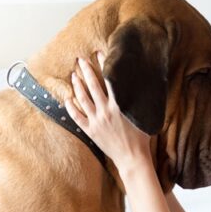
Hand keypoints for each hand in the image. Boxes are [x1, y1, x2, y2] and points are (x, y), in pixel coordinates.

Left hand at [66, 52, 151, 172]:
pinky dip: (71, 108)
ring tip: (74, 74)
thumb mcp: (143, 115)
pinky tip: (67, 99)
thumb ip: (139, 99)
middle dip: (86, 70)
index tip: (99, 53)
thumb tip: (143, 83)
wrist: (132, 158)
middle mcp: (105, 111)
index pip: (109, 79)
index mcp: (119, 105)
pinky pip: (77, 118)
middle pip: (93, 86)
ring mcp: (96, 121)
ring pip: (83, 99)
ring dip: (78, 85)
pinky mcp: (90, 131)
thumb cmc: (141, 137)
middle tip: (80, 59)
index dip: (103, 65)